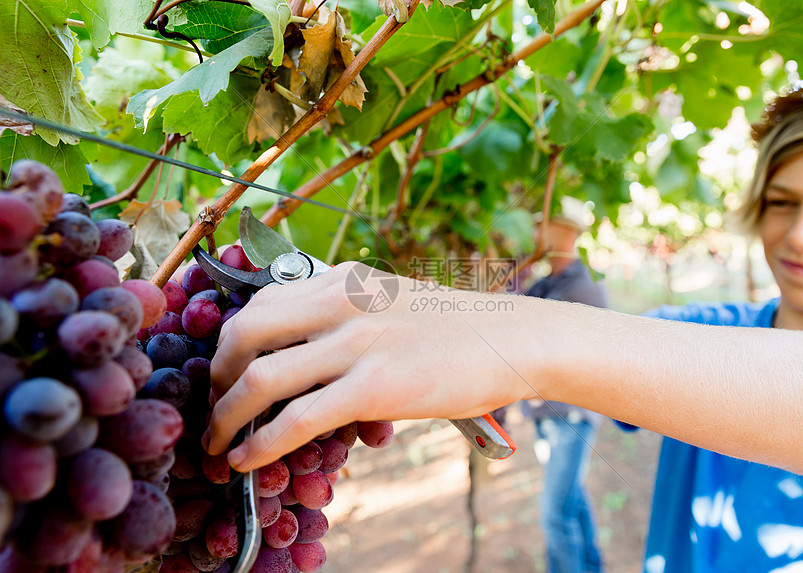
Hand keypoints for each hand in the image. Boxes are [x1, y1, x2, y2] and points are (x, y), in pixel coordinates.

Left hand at [204, 262, 542, 470]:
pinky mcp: (375, 385)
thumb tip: (309, 352)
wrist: (514, 338)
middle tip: (215, 408)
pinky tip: (246, 460)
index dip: (230, 343)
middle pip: (244, 333)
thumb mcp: (392, 300)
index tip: (225, 373)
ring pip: (261, 379)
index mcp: (343, 278)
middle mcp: (340, 301)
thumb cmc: (457, 325)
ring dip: (226, 417)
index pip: (260, 301)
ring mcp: (356, 342)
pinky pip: (297, 419)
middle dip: (217, 377)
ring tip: (217, 444)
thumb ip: (348, 314)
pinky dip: (261, 443)